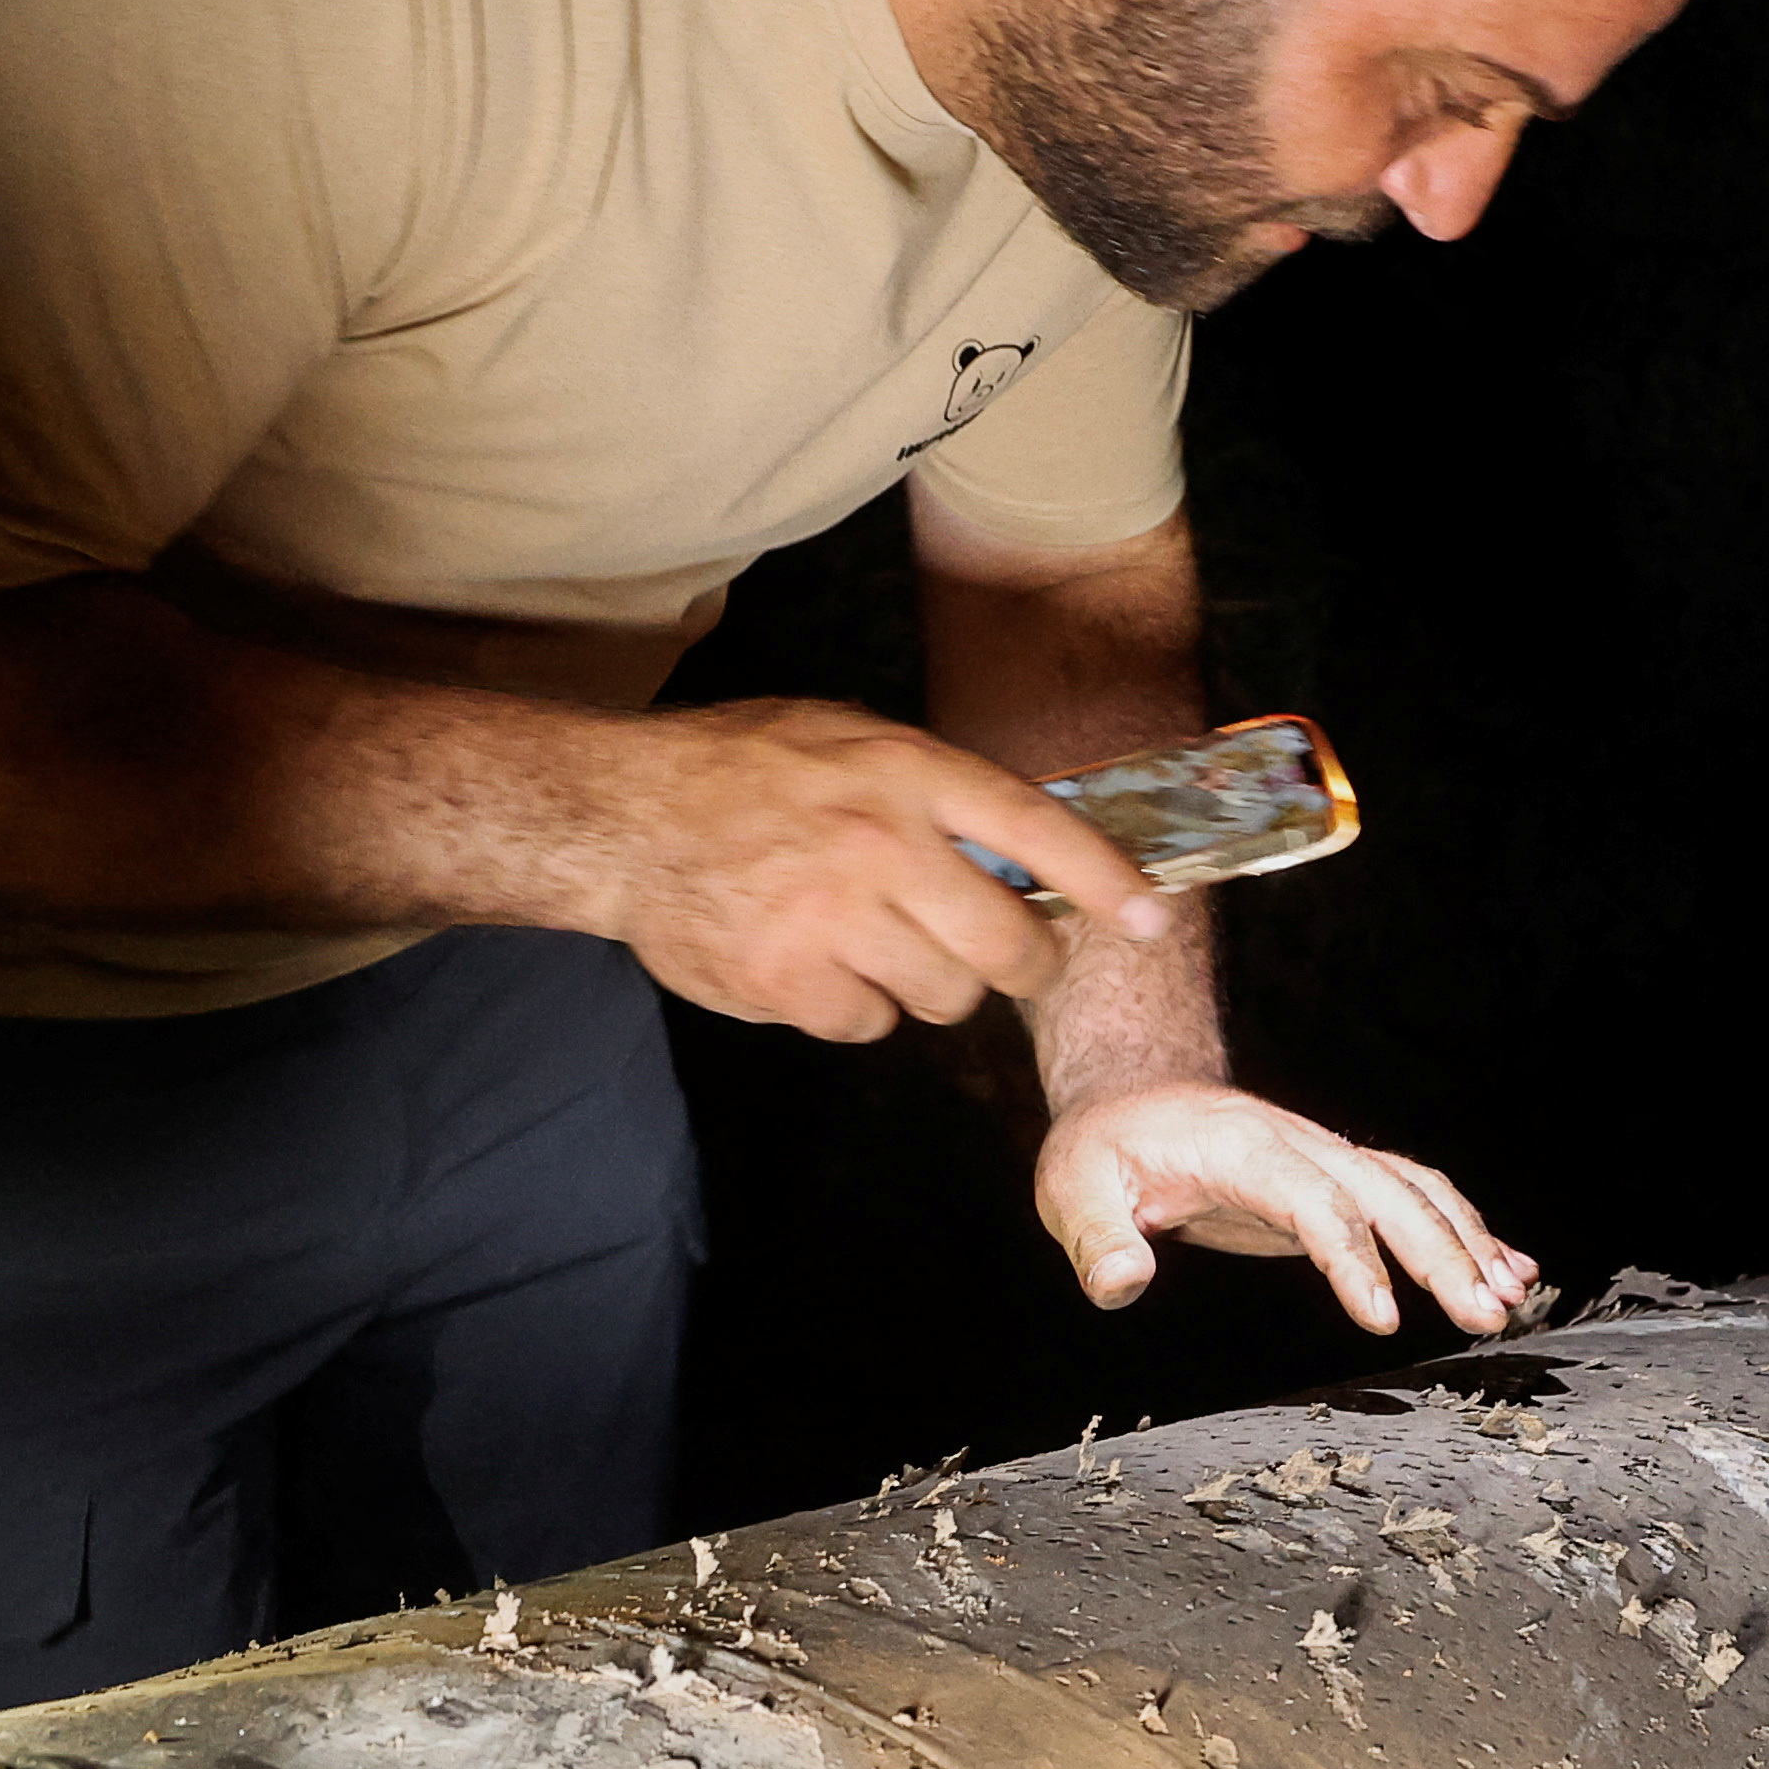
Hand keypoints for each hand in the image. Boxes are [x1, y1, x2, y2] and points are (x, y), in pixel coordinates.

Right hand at [584, 700, 1169, 1038]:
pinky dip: (852, 1009)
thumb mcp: (849, 742)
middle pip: (1007, 944)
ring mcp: (831, 917)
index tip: (1148, 918)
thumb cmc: (743, 773)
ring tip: (872, 943)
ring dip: (925, 985)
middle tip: (1006, 960)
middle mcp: (876, 841)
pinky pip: (869, 1026)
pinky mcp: (787, 981)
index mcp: (902, 771)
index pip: (1035, 827)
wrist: (621, 816)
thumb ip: (935, 793)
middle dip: (1021, 964)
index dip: (1103, 880)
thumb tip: (1032, 861)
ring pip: (944, 996)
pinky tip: (815, 967)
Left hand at [1036, 1081, 1534, 1334]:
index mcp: (1243, 1148)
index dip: (1353, 1257)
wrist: (1130, 1095)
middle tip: (1485, 1316)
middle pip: (1389, 1193)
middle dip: (1444, 1253)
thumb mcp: (1071, 1187)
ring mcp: (1325, 1159)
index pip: (1313, 1201)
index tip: (1383, 1317)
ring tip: (1512, 1299)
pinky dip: (1466, 1230)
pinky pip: (1415, 1197)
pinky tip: (1509, 1269)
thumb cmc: (1101, 1147)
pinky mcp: (1338, 1181)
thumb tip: (1120, 1285)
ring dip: (1469, 1242)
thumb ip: (1096, 1237)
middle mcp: (1300, 1145)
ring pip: (1416, 1192)